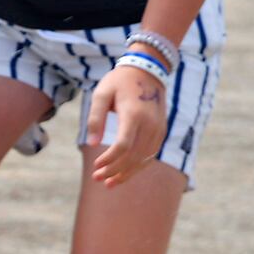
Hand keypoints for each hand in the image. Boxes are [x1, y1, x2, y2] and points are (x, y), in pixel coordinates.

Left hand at [86, 65, 168, 187]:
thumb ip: (95, 119)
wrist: (148, 71)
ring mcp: (158, 129)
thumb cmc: (119, 82)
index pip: (123, 146)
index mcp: (134, 114)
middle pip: (133, 156)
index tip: (95, 166)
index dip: (109, 160)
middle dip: (115, 171)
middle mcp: (150, 124)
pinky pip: (151, 154)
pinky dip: (138, 166)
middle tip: (97, 178)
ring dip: (127, 173)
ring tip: (109, 182)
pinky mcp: (161, 131)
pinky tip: (124, 173)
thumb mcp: (101, 94)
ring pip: (144, 159)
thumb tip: (92, 144)